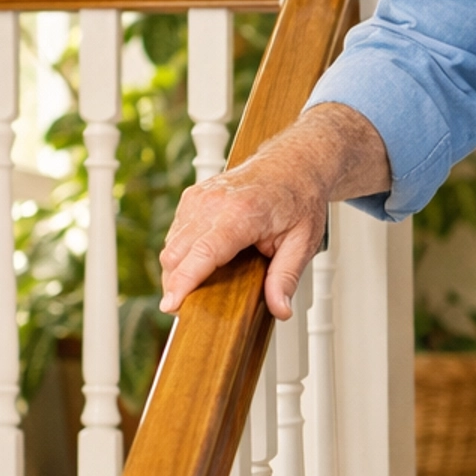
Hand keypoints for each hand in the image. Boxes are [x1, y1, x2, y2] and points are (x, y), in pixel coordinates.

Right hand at [159, 103, 390, 321]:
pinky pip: (175, 233)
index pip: (204, 252)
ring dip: (176, 271)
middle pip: (177, 252)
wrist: (293, 165)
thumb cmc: (299, 199)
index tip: (171, 305)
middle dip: (175, 285)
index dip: (184, 281)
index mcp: (243, 212)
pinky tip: (198, 264)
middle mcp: (214, 202)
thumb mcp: (304, 242)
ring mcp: (200, 197)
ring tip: (195, 289)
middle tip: (188, 310)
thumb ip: (287, 277)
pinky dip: (180, 254)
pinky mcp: (192, 198)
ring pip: (171, 245)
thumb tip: (280, 309)